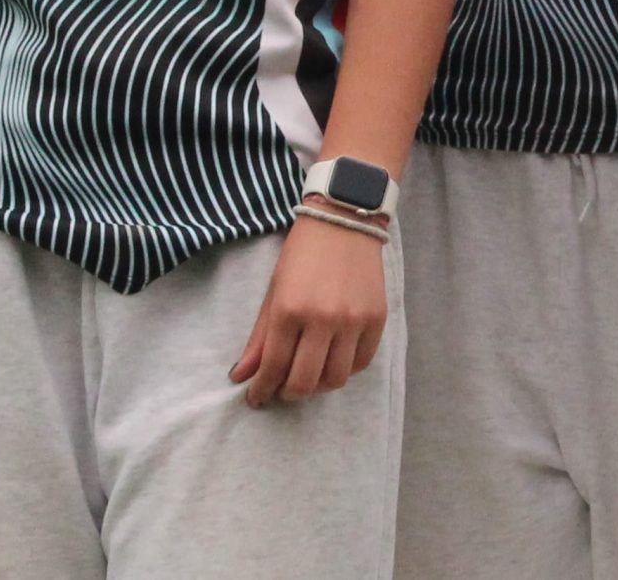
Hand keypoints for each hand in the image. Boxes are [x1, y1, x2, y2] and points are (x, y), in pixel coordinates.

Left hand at [229, 218, 387, 406]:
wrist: (344, 220)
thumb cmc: (302, 255)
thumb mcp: (274, 292)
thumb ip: (259, 338)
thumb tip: (241, 377)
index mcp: (289, 309)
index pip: (273, 368)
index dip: (262, 389)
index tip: (257, 397)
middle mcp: (323, 319)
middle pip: (305, 382)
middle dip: (288, 393)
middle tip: (281, 389)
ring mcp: (353, 320)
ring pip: (335, 379)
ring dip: (317, 386)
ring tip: (308, 376)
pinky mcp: (376, 319)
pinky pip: (361, 363)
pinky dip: (345, 370)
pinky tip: (332, 361)